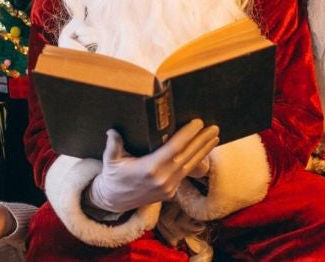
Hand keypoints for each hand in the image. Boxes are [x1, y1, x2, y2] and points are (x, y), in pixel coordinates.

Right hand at [87, 120, 219, 213]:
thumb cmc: (113, 177)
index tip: (198, 123)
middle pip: (187, 156)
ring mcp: (168, 188)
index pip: (174, 148)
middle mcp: (162, 179)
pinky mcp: (170, 193)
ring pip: (190, 166)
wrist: (113, 201)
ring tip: (215, 137)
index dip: (188, 135)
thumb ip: (113, 145)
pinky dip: (196, 162)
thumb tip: (112, 131)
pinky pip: (186, 174)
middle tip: (214, 127)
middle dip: (202, 141)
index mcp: (149, 169)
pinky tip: (203, 151)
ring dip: (204, 151)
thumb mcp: (110, 160)